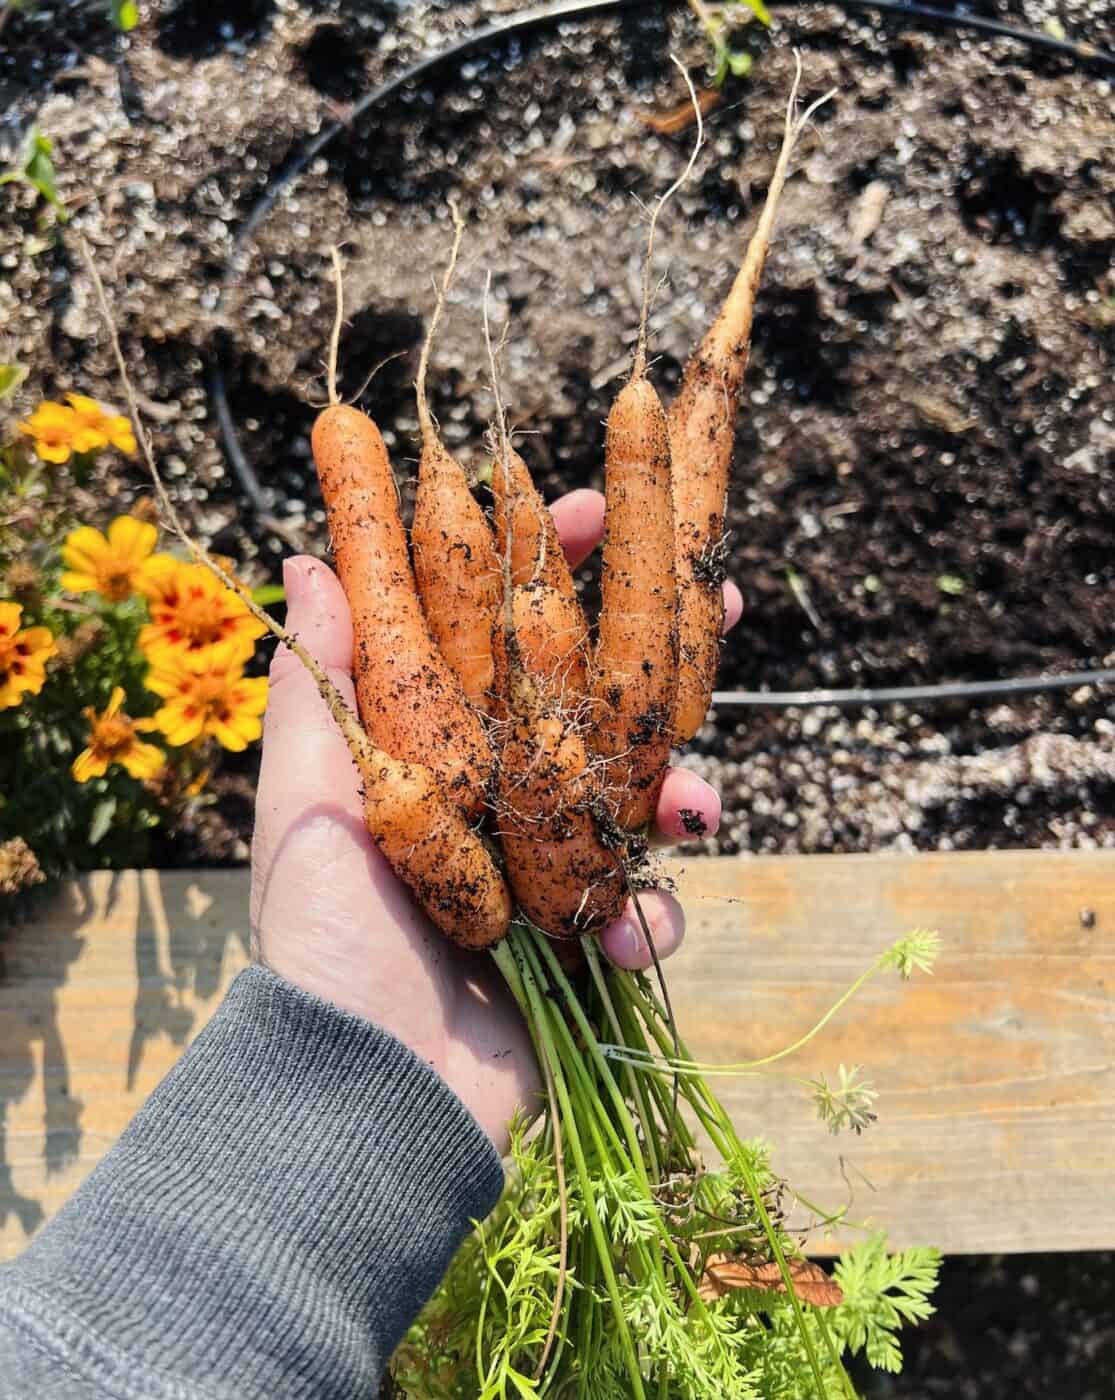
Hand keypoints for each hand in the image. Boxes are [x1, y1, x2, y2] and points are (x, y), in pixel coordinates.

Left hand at [250, 489, 741, 1146]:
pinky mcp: (586, 939)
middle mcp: (503, 797)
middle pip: (598, 700)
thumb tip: (309, 557)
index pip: (502, 638)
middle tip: (723, 598)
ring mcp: (552, 868)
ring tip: (694, 809)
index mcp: (439, 750)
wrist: (371, 1090)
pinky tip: (625, 936)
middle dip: (662, 651)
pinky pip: (649, 906)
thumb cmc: (325, 938)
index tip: (592, 508)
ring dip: (684, 793)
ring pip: (647, 796)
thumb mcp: (307, 801)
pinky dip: (652, 916)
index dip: (547, 573)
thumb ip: (319, 686)